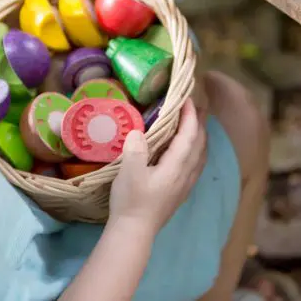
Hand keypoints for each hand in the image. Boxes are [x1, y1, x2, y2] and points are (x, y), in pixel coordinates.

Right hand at [109, 98, 206, 235]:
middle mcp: (186, 173)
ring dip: (200, 136)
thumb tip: (138, 131)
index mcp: (176, 166)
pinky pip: (196, 164)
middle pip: (199, 144)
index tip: (187, 98)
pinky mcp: (180, 191)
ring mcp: (185, 184)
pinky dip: (197, 150)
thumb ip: (136, 149)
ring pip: (200, 155)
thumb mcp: (129, 172)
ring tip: (196, 125)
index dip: (190, 116)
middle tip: (195, 106)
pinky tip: (190, 152)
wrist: (135, 232)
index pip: (189, 135)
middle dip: (199, 123)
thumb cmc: (131, 200)